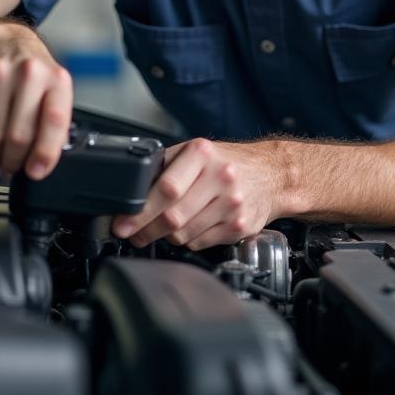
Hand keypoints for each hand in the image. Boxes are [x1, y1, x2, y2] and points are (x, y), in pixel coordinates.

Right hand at [0, 23, 72, 179]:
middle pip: (18, 135)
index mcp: (56, 79)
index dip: (45, 153)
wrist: (4, 43)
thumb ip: (56, 127)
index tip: (36, 172)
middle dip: (13, 162)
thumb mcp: (55, 93)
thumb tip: (42, 163)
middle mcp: (28, 73)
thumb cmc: (34, 75)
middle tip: (12, 168)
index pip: (54, 120)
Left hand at [111, 138, 285, 250]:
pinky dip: (187, 240)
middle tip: (132, 233)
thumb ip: (166, 167)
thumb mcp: (196, 151)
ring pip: (183, 234)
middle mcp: (221, 177)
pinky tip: (190, 227)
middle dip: (145, 230)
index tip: (122, 222)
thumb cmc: (227, 162)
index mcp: (203, 154)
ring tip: (162, 228)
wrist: (272, 174)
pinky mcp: (240, 226)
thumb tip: (130, 192)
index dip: (140, 210)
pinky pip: (199, 243)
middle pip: (173, 216)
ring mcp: (233, 204)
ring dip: (166, 236)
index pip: (166, 188)